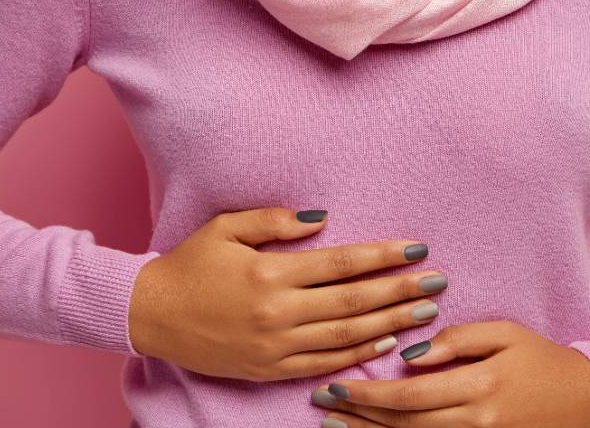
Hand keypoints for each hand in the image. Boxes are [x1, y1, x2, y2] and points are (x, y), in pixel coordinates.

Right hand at [127, 206, 446, 382]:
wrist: (152, 315)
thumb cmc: (190, 264)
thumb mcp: (226, 228)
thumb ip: (275, 221)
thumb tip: (323, 219)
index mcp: (269, 273)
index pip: (341, 264)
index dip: (382, 256)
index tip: (415, 248)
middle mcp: (277, 313)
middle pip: (353, 302)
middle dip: (399, 291)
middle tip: (437, 282)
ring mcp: (274, 346)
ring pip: (345, 336)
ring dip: (390, 324)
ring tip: (424, 312)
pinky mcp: (269, 369)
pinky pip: (323, 364)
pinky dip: (357, 355)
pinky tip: (385, 343)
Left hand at [311, 319, 589, 427]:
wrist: (588, 401)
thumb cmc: (542, 360)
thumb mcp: (505, 335)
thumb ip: (457, 340)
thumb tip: (410, 356)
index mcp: (479, 386)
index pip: (411, 396)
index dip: (369, 395)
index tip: (335, 386)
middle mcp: (477, 422)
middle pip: (404, 426)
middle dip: (359, 417)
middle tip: (322, 405)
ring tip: (334, 426)